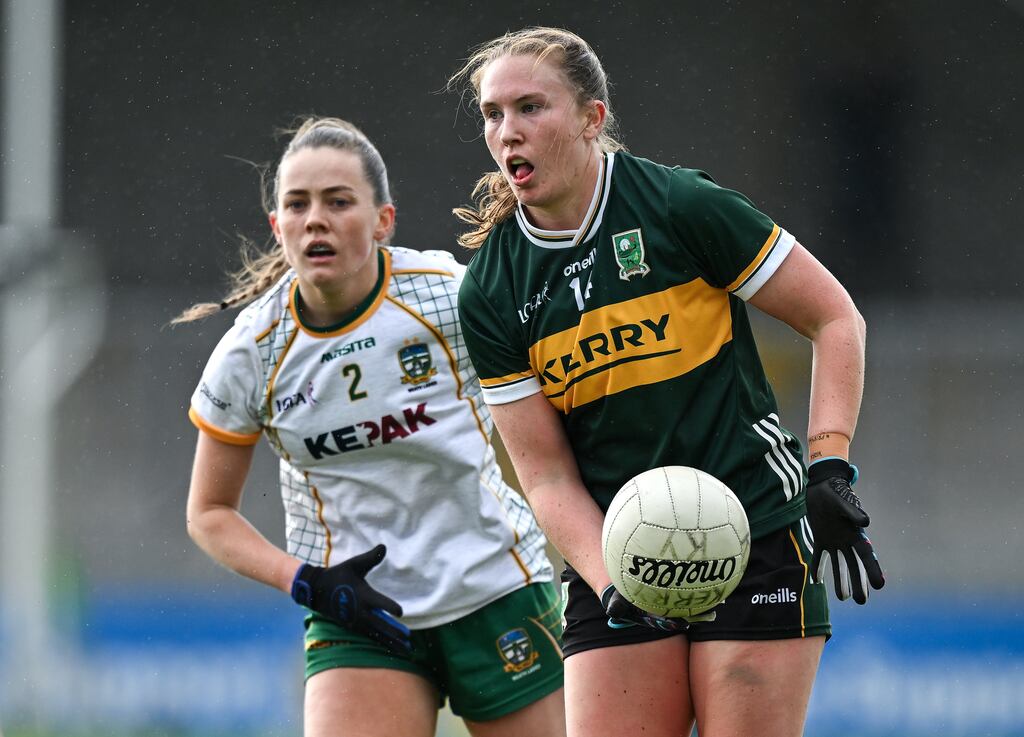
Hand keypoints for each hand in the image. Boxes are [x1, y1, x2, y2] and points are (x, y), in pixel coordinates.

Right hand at [291, 543, 410, 650]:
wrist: (317, 590)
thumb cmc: (338, 575)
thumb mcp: (354, 564)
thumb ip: (370, 558)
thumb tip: (383, 546)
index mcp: (363, 595)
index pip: (379, 603)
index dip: (390, 607)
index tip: (400, 613)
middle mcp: (361, 611)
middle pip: (381, 624)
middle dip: (395, 633)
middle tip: (409, 641)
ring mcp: (357, 621)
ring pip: (378, 634)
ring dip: (392, 642)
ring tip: (406, 651)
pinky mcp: (354, 626)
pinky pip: (371, 636)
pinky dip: (382, 642)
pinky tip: (393, 648)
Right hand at [600, 584, 714, 630]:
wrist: (626, 583)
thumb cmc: (622, 593)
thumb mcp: (616, 600)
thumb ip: (616, 606)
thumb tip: (612, 610)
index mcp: (656, 616)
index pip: (669, 622)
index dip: (677, 623)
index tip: (686, 624)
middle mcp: (667, 610)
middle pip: (685, 614)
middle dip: (698, 616)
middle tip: (712, 614)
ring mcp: (673, 599)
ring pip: (691, 602)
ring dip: (704, 602)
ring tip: (719, 601)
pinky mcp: (677, 588)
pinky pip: (690, 586)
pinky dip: (700, 584)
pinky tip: (712, 578)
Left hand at [805, 458, 885, 603]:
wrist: (822, 484)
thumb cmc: (835, 491)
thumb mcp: (843, 501)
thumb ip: (853, 512)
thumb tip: (866, 523)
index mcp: (855, 533)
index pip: (866, 555)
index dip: (873, 570)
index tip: (880, 585)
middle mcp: (847, 540)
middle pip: (854, 565)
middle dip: (859, 582)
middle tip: (862, 600)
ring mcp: (834, 540)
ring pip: (839, 564)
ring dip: (841, 580)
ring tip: (844, 598)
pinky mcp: (820, 537)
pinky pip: (819, 555)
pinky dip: (818, 567)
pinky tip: (816, 581)